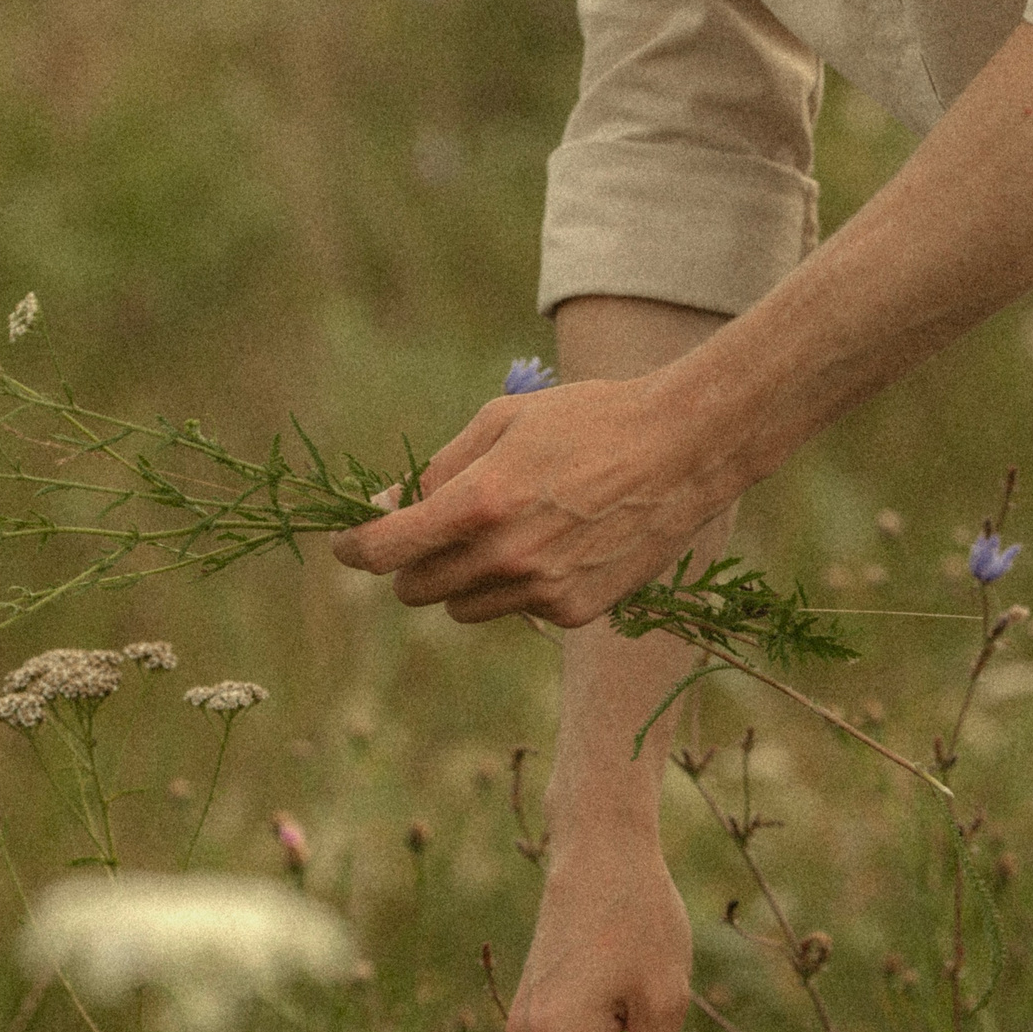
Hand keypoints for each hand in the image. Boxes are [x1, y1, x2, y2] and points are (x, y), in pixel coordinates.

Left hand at [329, 369, 742, 625]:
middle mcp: (504, 556)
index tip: (348, 545)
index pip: (386, 550)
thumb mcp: (502, 421)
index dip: (355, 549)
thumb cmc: (588, 419)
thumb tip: (379, 506)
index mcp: (478, 503)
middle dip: (411, 562)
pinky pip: (514, 611)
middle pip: (415, 589)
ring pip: (461, 608)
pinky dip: (515, 587)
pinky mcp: (574, 611)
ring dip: (460, 579)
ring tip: (502, 533)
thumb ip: (436, 469)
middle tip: (432, 532)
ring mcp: (540, 590)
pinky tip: (552, 545)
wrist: (683, 449)